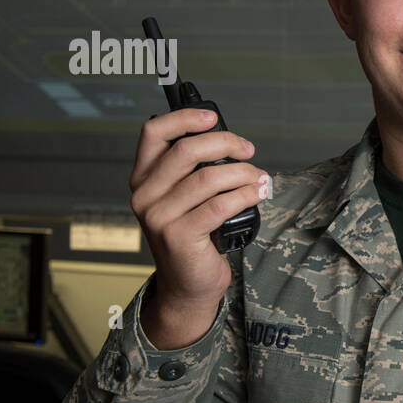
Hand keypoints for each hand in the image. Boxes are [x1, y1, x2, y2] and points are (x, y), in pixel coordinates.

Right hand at [129, 109, 266, 313]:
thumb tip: (230, 142)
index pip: (153, 133)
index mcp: (143, 178)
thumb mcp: (183, 198)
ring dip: (243, 173)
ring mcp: (159, 217)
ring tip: (259, 177)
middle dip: (225, 143)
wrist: (187, 285)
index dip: (184, 118)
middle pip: (186, 150)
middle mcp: (144, 195)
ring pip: (208, 178)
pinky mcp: (180, 236)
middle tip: (249, 150)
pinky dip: (246, 195)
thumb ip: (193, 170)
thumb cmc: (192, 236)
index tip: (212, 117)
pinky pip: (221, 205)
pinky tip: (257, 194)